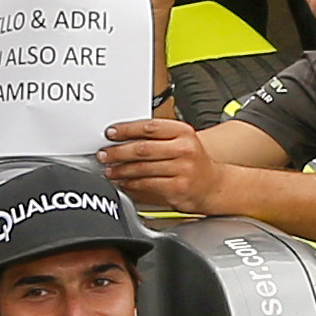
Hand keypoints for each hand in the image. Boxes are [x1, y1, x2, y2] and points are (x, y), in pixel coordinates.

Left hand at [99, 109, 219, 211]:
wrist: (212, 185)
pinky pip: (147, 184)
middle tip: (104, 154)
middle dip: (118, 152)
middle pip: (143, 148)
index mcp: (183, 132)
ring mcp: (182, 169)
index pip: (149, 127)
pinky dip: (130, 184)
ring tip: (109, 170)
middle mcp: (184, 149)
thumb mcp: (181, 141)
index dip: (127, 130)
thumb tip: (123, 137)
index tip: (111, 133)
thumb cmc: (192, 162)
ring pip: (142, 168)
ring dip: (121, 170)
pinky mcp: (177, 187)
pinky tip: (123, 182)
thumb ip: (157, 137)